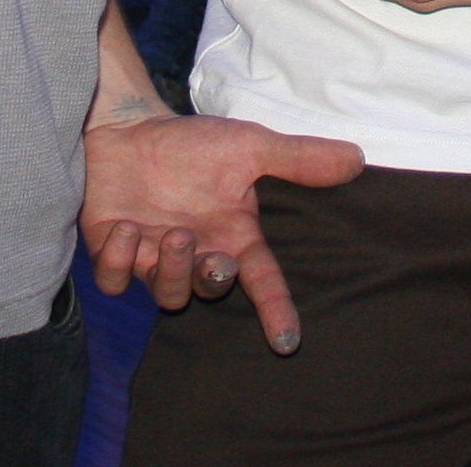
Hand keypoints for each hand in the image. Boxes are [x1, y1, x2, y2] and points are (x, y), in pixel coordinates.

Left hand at [81, 110, 362, 354]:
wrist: (128, 129)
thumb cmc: (192, 144)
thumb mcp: (250, 146)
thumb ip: (299, 159)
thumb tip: (356, 159)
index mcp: (232, 236)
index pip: (262, 281)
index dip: (276, 311)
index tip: (288, 341)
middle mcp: (196, 254)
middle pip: (210, 291)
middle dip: (213, 280)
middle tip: (215, 257)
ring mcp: (154, 257)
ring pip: (167, 294)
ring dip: (174, 269)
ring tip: (174, 233)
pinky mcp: (114, 252)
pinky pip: (116, 279)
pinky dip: (120, 260)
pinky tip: (127, 229)